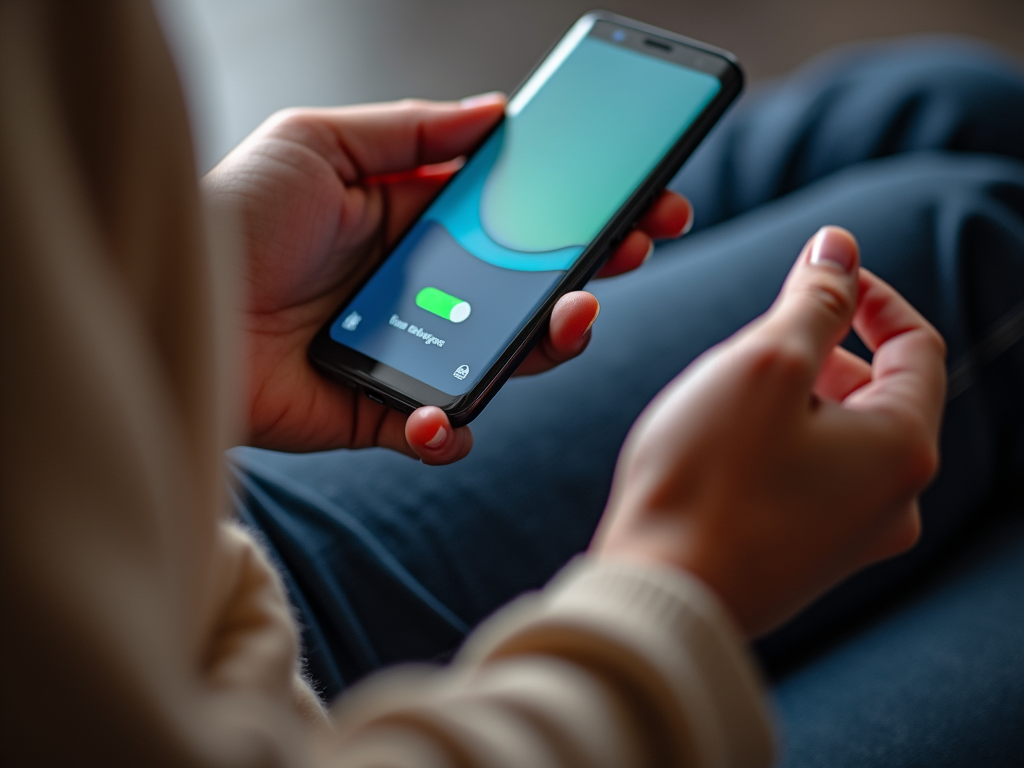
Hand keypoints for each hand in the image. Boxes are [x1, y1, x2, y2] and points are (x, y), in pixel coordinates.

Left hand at [202, 95, 692, 461]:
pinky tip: (442, 414)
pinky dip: (451, 430)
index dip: (576, 212)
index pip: (515, 220)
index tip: (638, 199)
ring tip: (575, 317)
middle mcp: (423, 290)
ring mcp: (408, 353)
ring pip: (504, 359)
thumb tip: (496, 112)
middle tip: (639, 247)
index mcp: (414, 225)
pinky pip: (439, 431)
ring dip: (551, 345)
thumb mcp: (318, 143)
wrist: (175, 296)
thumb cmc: (236, 215)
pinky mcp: (379, 414)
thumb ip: (411, 132)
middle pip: (527, 288)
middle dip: (592, 269)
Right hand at [592, 227, 946, 637]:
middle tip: (757, 342)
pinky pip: (810, 477)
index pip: (917, 346)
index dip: (872, 296)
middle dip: (823, 350)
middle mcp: (893, 500)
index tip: (821, 271)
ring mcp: (851, 537)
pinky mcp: (808, 558)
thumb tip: (841, 247)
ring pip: (839, 435)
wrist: (657, 591)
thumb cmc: (707, 480)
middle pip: (877, 392)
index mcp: (902, 448)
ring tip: (730, 397)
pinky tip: (722, 450)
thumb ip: (814, 300)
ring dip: (796, 398)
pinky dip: (779, 444)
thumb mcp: (765, 363)